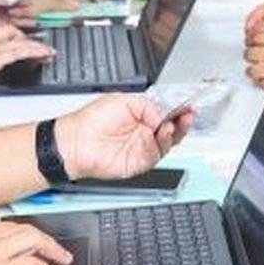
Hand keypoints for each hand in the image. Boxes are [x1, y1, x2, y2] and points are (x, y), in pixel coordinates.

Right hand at [0, 26, 52, 91]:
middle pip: (12, 31)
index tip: (18, 41)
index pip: (0, 32)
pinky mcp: (0, 55)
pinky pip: (24, 50)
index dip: (12, 36)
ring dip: (37, 46)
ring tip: (48, 50)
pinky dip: (37, 50)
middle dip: (25, 37)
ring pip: (22, 41)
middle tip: (36, 45)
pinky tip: (46, 54)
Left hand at [54, 94, 190, 178]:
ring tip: (169, 126)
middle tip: (188, 118)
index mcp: (142, 117)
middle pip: (172, 132)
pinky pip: (154, 155)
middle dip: (182, 125)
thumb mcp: (123, 101)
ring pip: (167, 145)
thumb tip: (163, 115)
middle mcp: (144, 134)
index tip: (188, 109)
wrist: (75, 142)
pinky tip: (153, 136)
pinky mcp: (138, 163)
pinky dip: (157, 145)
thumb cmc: (91, 121)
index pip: (167, 116)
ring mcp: (142, 149)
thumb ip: (148, 106)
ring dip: (172, 135)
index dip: (179, 113)